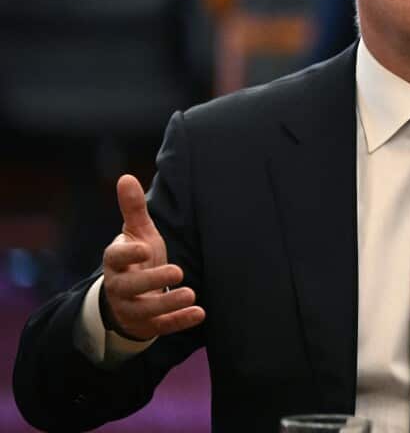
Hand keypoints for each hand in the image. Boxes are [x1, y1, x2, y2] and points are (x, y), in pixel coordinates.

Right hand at [100, 174, 204, 339]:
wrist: (128, 299)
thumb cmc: (137, 260)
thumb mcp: (136, 234)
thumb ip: (133, 209)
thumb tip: (126, 177)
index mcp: (115, 262)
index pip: (115, 258)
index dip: (128, 254)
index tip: (144, 248)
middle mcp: (120, 287)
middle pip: (129, 287)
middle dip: (152, 280)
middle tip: (177, 270)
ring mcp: (132, 308)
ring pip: (145, 310)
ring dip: (168, 303)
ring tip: (190, 294)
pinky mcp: (148, 325)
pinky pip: (162, 326)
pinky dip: (179, 321)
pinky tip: (200, 313)